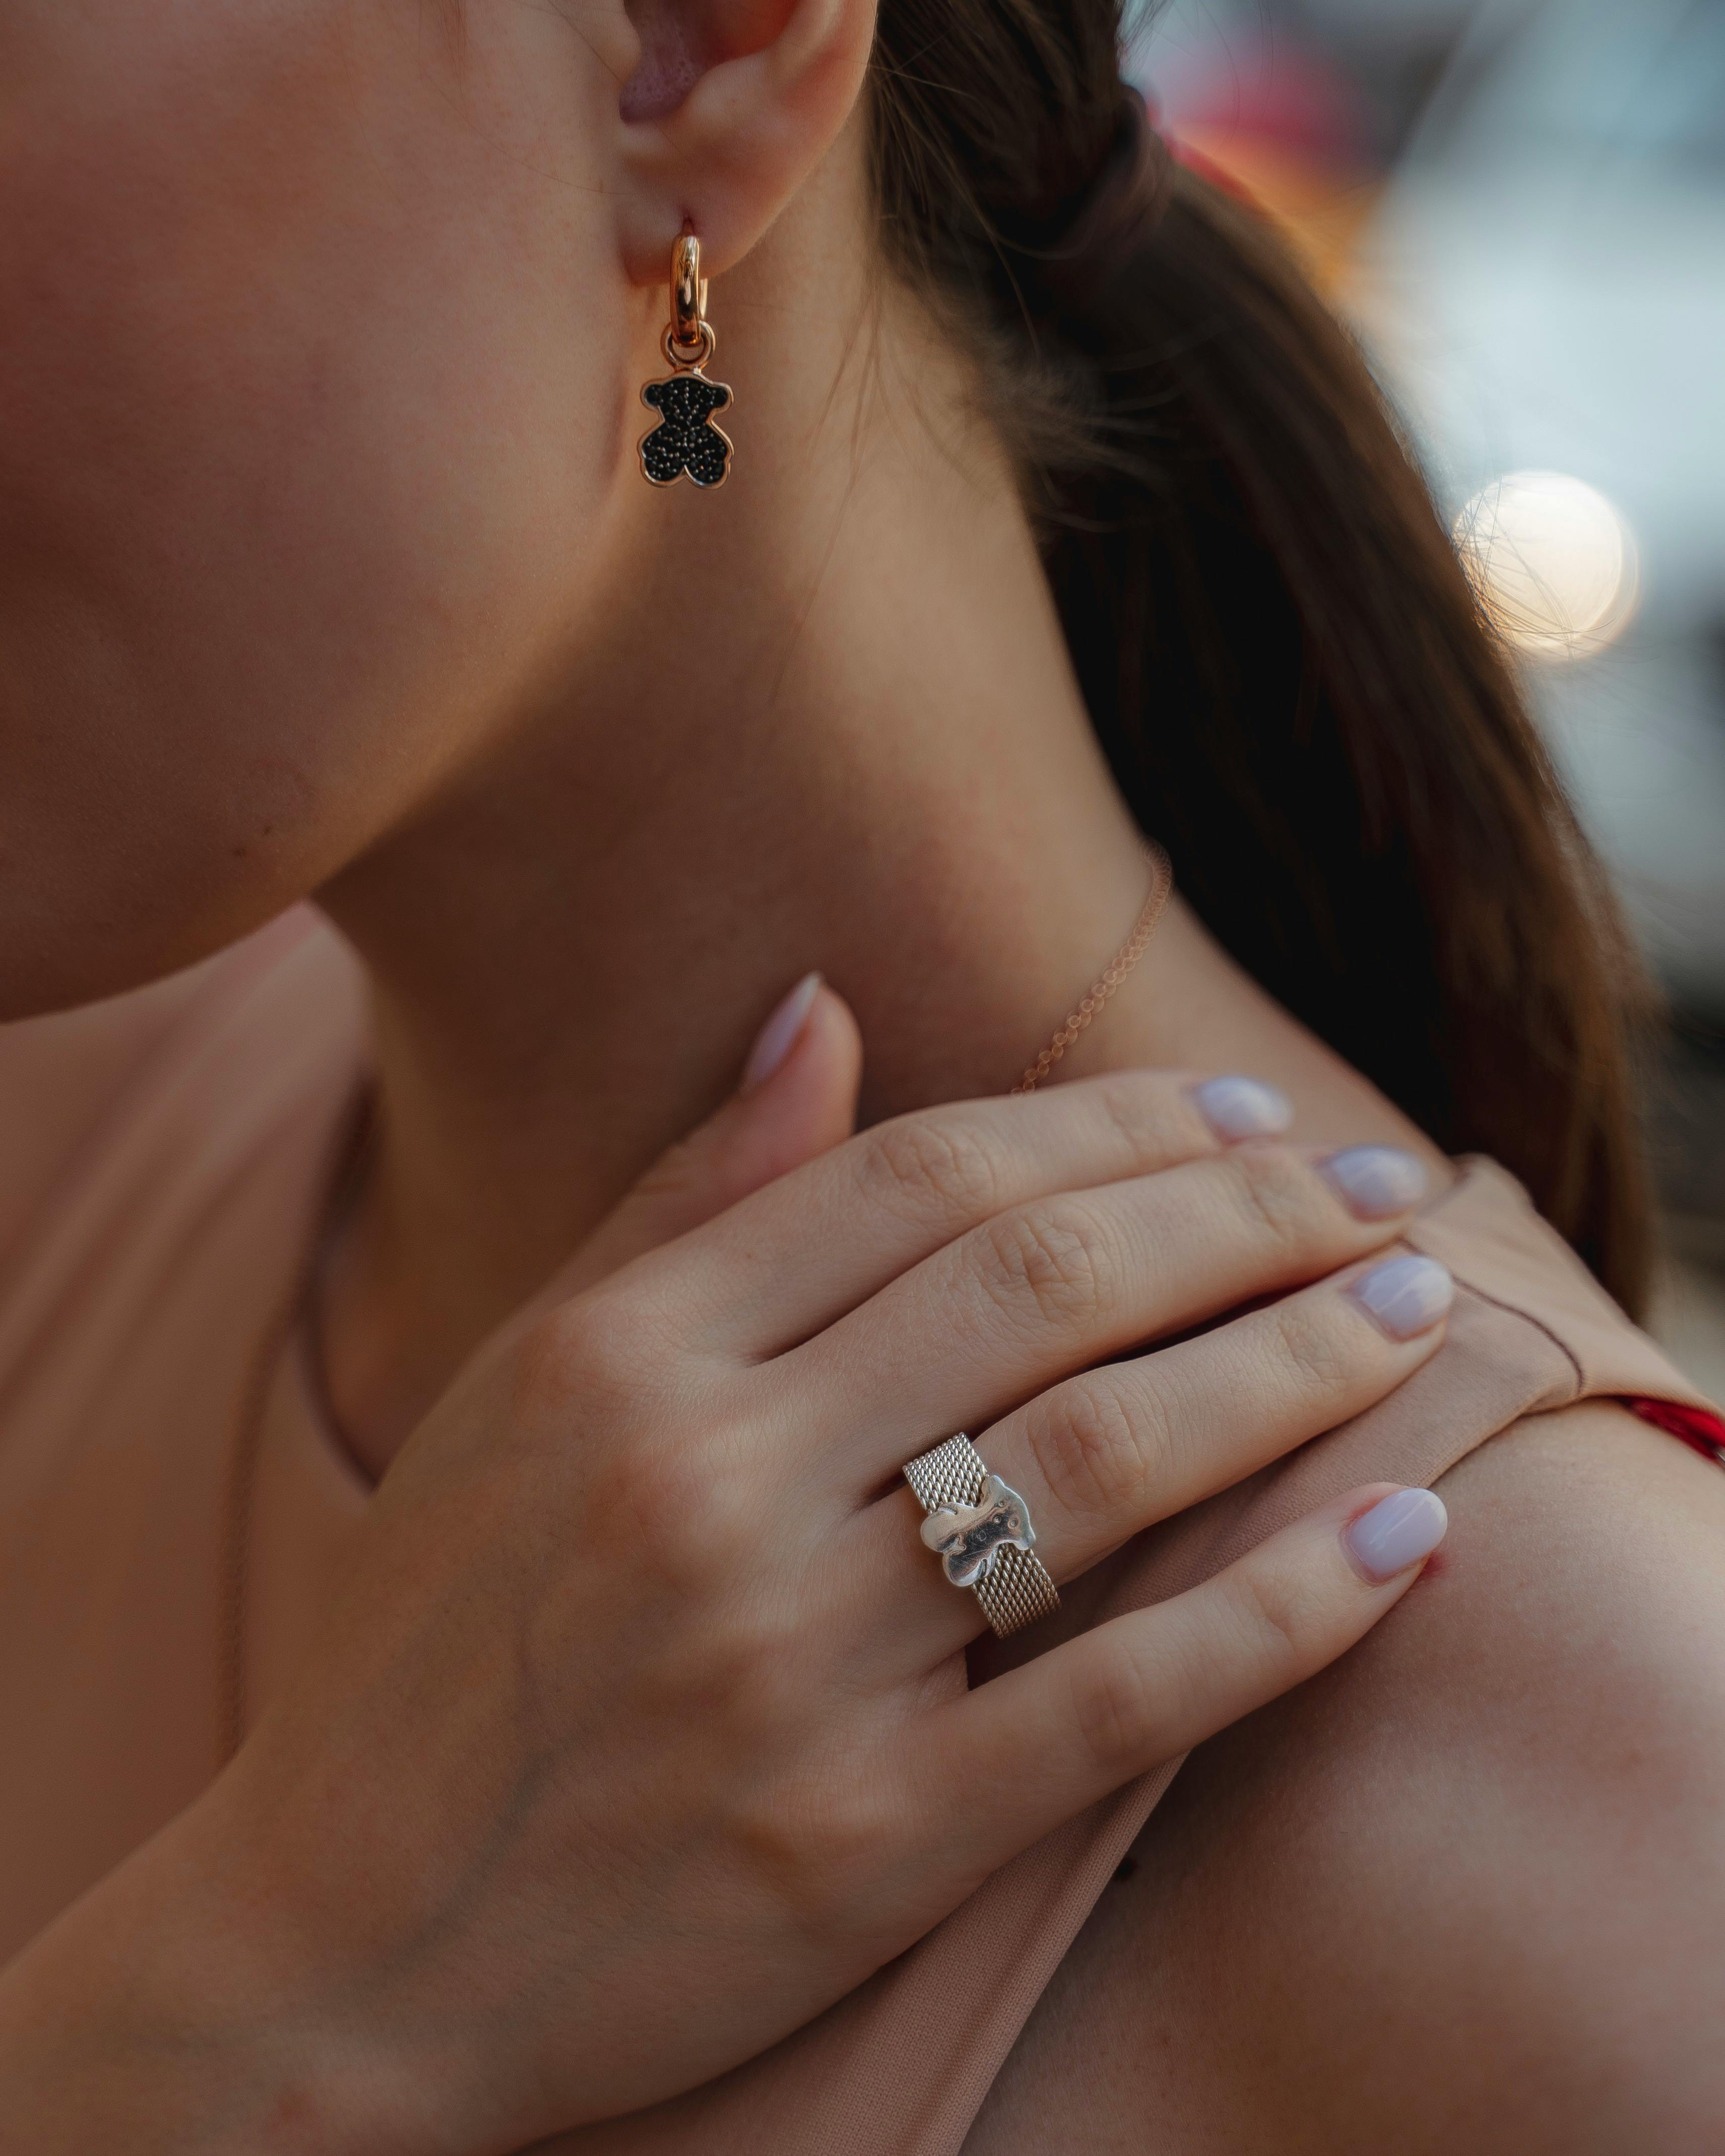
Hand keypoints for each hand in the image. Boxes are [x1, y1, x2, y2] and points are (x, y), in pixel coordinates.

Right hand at [0, 990, 1452, 2153]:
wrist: (332, 1956)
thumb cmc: (423, 1646)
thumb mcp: (519, 1387)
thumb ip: (677, 1197)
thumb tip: (818, 1007)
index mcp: (620, 1358)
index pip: (925, 1181)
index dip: (1110, 1129)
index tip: (1242, 1113)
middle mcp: (708, 1485)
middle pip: (1043, 1289)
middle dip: (1246, 1217)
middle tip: (1381, 1188)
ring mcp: (789, 1668)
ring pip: (1109, 1460)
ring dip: (1295, 1366)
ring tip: (1418, 1311)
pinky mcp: (861, 1845)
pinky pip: (1118, 1702)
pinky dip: (1280, 1614)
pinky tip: (1402, 1539)